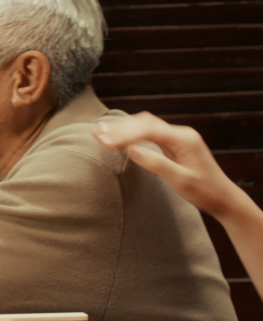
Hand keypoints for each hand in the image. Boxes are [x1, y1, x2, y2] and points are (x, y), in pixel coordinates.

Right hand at [91, 112, 250, 221]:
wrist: (224, 199)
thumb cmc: (205, 192)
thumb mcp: (181, 180)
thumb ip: (157, 163)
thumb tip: (131, 150)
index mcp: (184, 139)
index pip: (148, 130)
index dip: (124, 134)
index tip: (104, 141)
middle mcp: (181, 134)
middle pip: (145, 122)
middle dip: (119, 127)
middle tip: (95, 132)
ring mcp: (178, 138)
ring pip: (145, 125)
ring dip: (123, 128)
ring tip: (100, 132)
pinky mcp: (174, 144)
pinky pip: (149, 133)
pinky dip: (132, 133)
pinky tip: (118, 136)